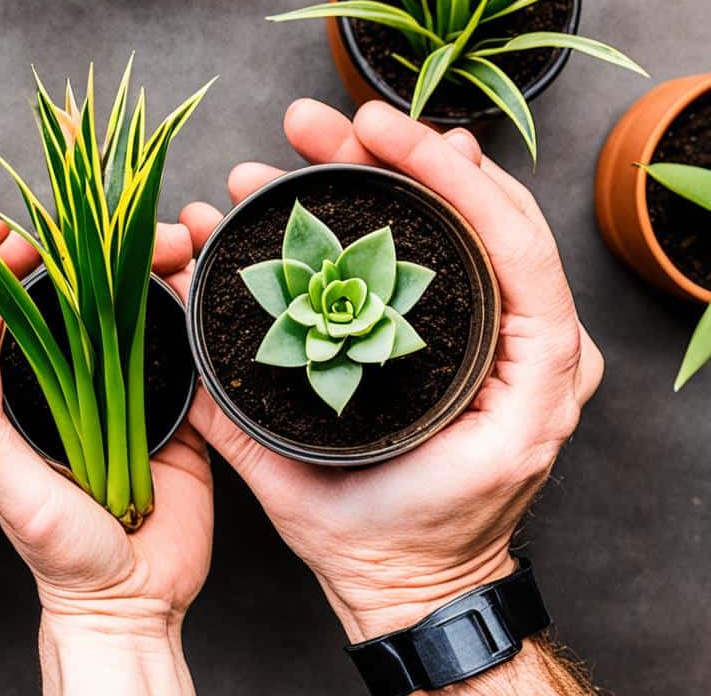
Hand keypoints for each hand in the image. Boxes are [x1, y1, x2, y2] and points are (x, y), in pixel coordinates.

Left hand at [0, 226, 209, 694]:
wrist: (139, 598)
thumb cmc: (65, 556)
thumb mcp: (16, 495)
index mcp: (20, 394)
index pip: (8, 307)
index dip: (9, 256)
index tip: (17, 211)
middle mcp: (70, 379)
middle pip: (78, 290)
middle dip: (99, 239)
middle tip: (133, 206)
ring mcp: (122, 386)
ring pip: (132, 305)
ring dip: (151, 259)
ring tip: (177, 229)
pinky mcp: (174, 403)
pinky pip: (183, 343)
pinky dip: (191, 303)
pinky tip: (203, 270)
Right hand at [180, 99, 602, 642]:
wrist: (416, 586)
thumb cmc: (381, 544)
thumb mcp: (312, 488)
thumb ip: (240, 416)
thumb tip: (173, 316)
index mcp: (529, 380)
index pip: (508, 240)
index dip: (437, 171)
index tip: (370, 129)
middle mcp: (537, 349)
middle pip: (481, 213)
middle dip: (391, 154)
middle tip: (310, 124)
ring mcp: (514, 340)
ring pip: (469, 222)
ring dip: (388, 173)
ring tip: (301, 146)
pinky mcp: (485, 337)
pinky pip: (458, 249)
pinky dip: (408, 202)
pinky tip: (353, 172)